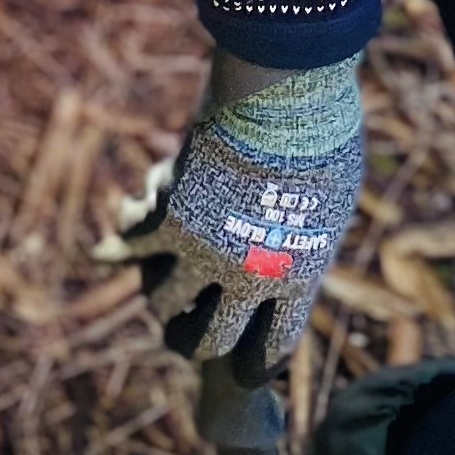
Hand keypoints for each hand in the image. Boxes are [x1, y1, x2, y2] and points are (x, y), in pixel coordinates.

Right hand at [106, 52, 361, 381]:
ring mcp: (203, 251)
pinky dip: (124, 238)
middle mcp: (246, 278)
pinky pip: (131, 247)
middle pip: (208, 343)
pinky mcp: (167, 219)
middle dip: (195, 342)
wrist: (285, 91)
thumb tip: (299, 261)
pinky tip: (124, 230)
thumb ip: (308, 237)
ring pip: (162, 305)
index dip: (255, 361)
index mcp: (296, 278)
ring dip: (160, 296)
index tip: (247, 364)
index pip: (270, 350)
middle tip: (190, 334)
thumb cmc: (319, 134)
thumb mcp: (330, 196)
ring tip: (162, 289)